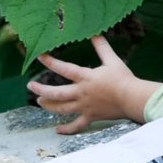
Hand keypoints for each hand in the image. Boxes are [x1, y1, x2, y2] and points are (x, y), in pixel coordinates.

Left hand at [29, 35, 161, 134]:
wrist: (132, 98)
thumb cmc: (123, 78)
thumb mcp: (113, 60)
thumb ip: (102, 47)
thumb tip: (95, 33)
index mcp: (85, 78)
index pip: (63, 68)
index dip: (50, 62)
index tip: (39, 57)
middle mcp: (81, 93)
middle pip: (55, 93)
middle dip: (41, 89)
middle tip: (30, 85)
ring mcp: (84, 107)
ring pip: (61, 109)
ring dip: (48, 106)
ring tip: (40, 101)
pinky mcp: (91, 116)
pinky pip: (76, 125)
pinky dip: (66, 129)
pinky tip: (57, 130)